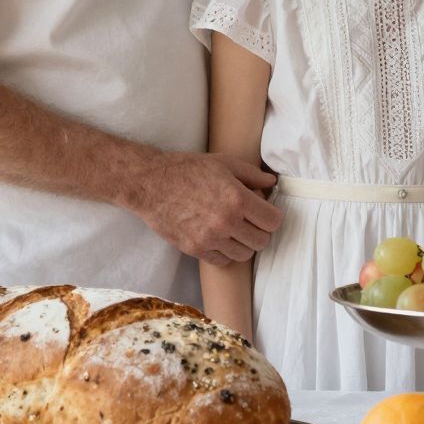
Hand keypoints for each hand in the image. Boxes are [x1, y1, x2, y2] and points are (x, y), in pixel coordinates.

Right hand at [133, 151, 281, 263]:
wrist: (150, 184)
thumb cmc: (187, 169)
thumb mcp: (224, 163)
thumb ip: (252, 175)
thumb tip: (271, 183)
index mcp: (237, 199)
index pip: (273, 221)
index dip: (272, 216)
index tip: (265, 212)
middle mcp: (226, 222)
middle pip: (262, 241)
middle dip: (260, 230)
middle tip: (250, 220)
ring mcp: (210, 239)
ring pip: (244, 254)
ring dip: (243, 243)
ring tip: (234, 229)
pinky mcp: (195, 249)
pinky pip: (223, 260)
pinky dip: (225, 252)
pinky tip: (219, 237)